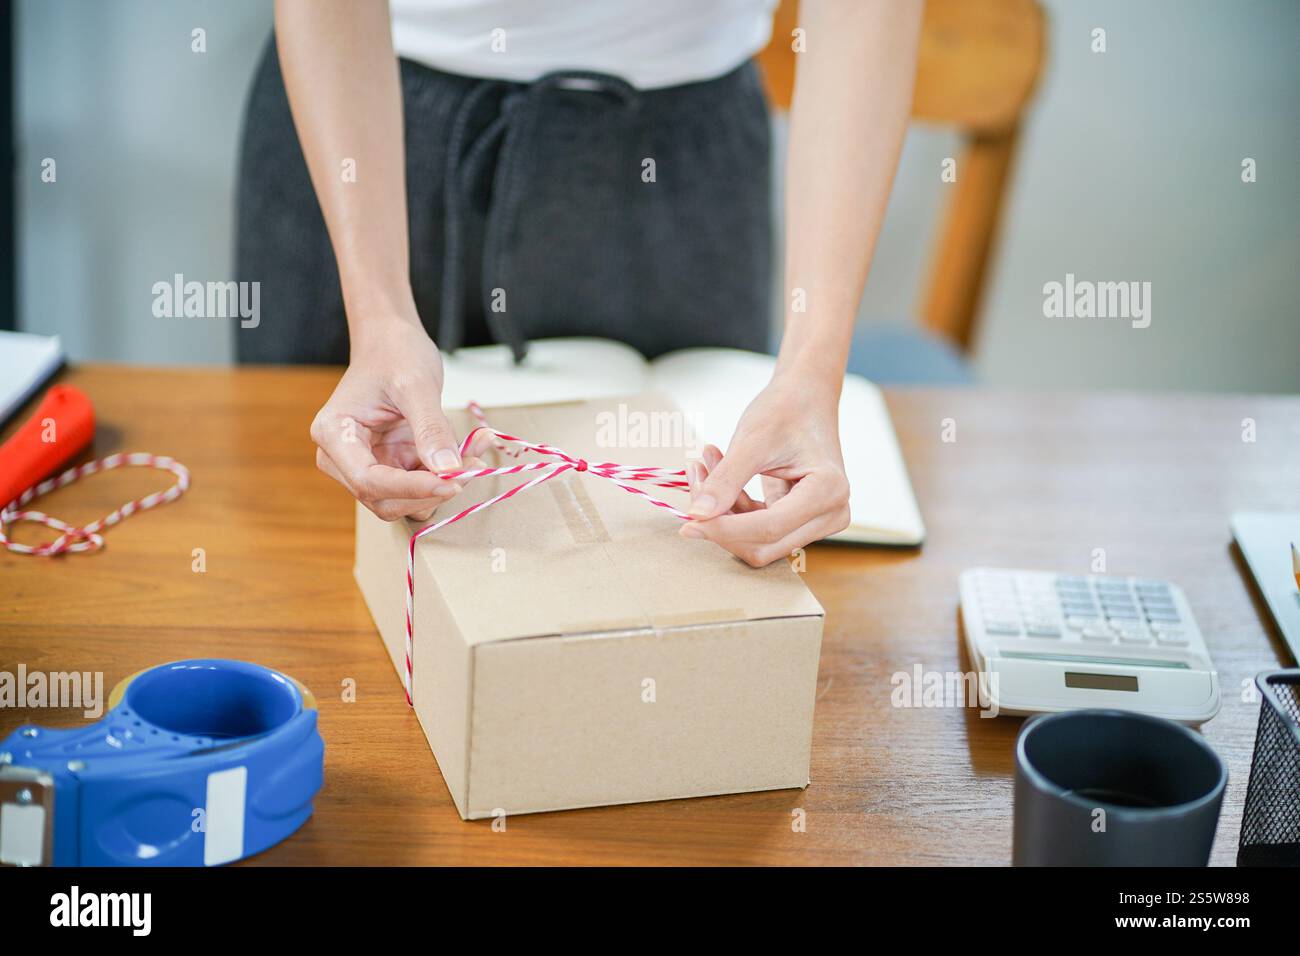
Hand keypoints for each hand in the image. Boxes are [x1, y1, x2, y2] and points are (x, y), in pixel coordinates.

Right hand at [310, 313, 463, 521]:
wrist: (392, 341)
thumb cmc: (394, 353)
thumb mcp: (416, 385)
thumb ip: (431, 428)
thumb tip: (448, 470)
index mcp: (334, 434)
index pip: (368, 480)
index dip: (411, 488)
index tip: (452, 482)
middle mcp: (342, 457)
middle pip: (384, 500)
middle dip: (429, 491)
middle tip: (472, 467)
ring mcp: (367, 464)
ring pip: (404, 501)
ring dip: (441, 488)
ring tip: (474, 456)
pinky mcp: (390, 466)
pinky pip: (419, 486)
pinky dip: (445, 477)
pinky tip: (469, 453)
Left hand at [679, 376, 849, 566]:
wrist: (805, 396)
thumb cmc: (786, 410)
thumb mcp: (752, 440)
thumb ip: (725, 481)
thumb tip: (697, 517)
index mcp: (828, 491)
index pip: (769, 528)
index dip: (725, 529)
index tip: (688, 521)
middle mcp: (830, 514)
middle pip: (763, 544)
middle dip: (722, 522)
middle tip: (695, 480)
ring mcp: (817, 521)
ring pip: (757, 542)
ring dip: (724, 513)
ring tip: (704, 466)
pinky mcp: (799, 520)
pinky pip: (756, 530)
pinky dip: (732, 507)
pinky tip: (716, 471)